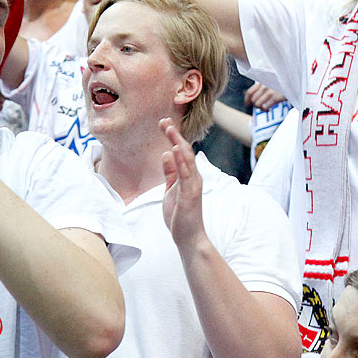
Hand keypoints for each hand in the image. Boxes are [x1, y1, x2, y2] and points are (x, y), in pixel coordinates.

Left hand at [160, 117, 206, 248]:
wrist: (189, 237)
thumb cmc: (180, 215)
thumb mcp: (170, 190)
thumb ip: (169, 172)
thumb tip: (165, 154)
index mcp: (188, 175)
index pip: (181, 151)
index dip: (173, 137)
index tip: (164, 124)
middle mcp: (193, 176)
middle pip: (184, 150)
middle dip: (175, 135)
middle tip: (164, 121)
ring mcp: (193, 184)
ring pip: (186, 158)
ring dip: (177, 142)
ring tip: (169, 129)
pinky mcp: (190, 193)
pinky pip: (185, 173)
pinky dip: (180, 160)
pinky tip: (174, 149)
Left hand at [244, 83, 285, 110]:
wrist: (294, 83)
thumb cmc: (282, 84)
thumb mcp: (270, 82)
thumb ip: (262, 87)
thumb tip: (253, 99)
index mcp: (262, 81)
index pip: (249, 92)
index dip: (246, 100)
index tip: (247, 104)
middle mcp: (264, 86)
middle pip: (253, 100)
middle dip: (255, 105)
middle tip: (261, 107)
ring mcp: (269, 91)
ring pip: (257, 104)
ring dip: (260, 108)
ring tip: (265, 108)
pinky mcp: (275, 97)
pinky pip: (264, 107)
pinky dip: (265, 110)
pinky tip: (269, 109)